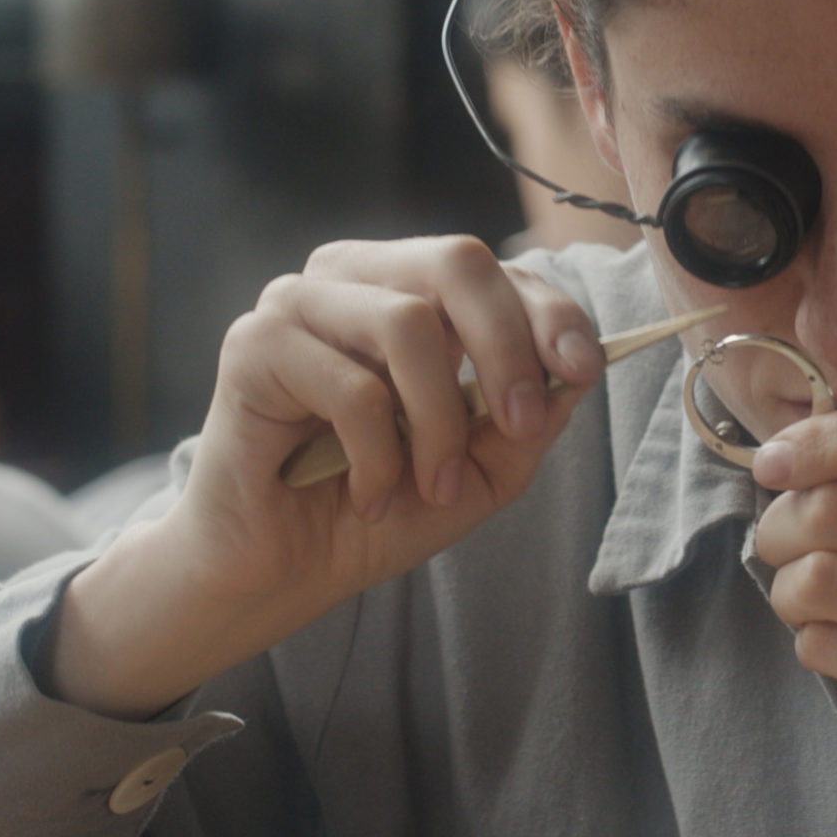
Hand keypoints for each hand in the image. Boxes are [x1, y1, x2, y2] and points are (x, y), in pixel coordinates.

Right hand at [43, 236, 602, 719]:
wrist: (277, 574)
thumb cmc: (377, 508)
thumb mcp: (481, 471)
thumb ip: (531, 420)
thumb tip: (578, 370)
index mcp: (407, 288)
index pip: (494, 271)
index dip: (549, 313)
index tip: (583, 370)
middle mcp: (353, 278)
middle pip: (456, 263)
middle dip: (507, 347)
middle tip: (520, 427)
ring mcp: (297, 302)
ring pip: (409, 324)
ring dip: (439, 423)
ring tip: (431, 486)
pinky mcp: (254, 346)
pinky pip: (353, 386)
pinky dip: (379, 456)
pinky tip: (369, 497)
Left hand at [752, 394, 836, 836]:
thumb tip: (801, 449)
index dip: (818, 438)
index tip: (777, 461)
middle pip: (836, 509)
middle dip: (780, 523)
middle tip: (779, 540)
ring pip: (817, 582)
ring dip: (787, 588)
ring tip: (804, 595)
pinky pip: (827, 648)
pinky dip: (814, 640)